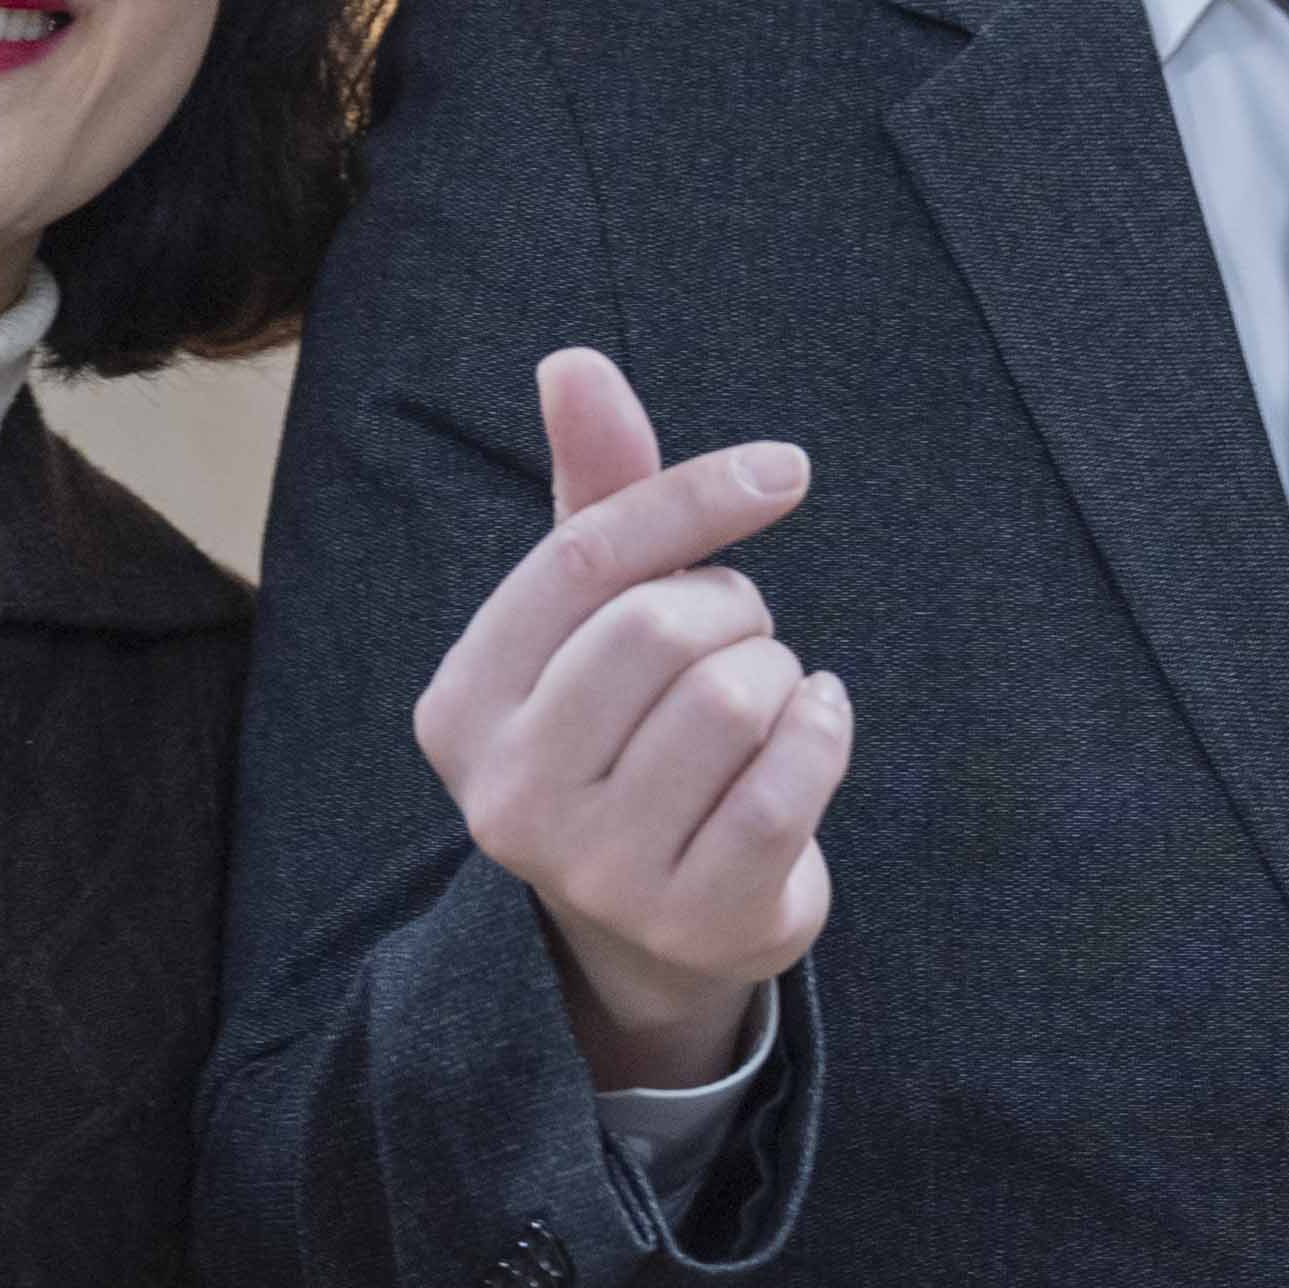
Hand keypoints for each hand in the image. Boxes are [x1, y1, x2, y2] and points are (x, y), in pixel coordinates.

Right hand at [415, 348, 850, 1092]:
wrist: (660, 926)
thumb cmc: (629, 731)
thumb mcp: (598, 616)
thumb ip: (593, 490)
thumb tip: (572, 361)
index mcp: (463, 704)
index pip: (582, 562)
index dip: (693, 497)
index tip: (784, 471)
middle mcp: (507, 795)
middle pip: (662, 628)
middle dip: (733, 608)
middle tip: (739, 638)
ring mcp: (595, 871)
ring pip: (733, 700)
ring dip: (780, 674)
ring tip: (762, 697)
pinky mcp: (694, 917)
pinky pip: (792, 779)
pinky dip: (825, 730)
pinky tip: (810, 729)